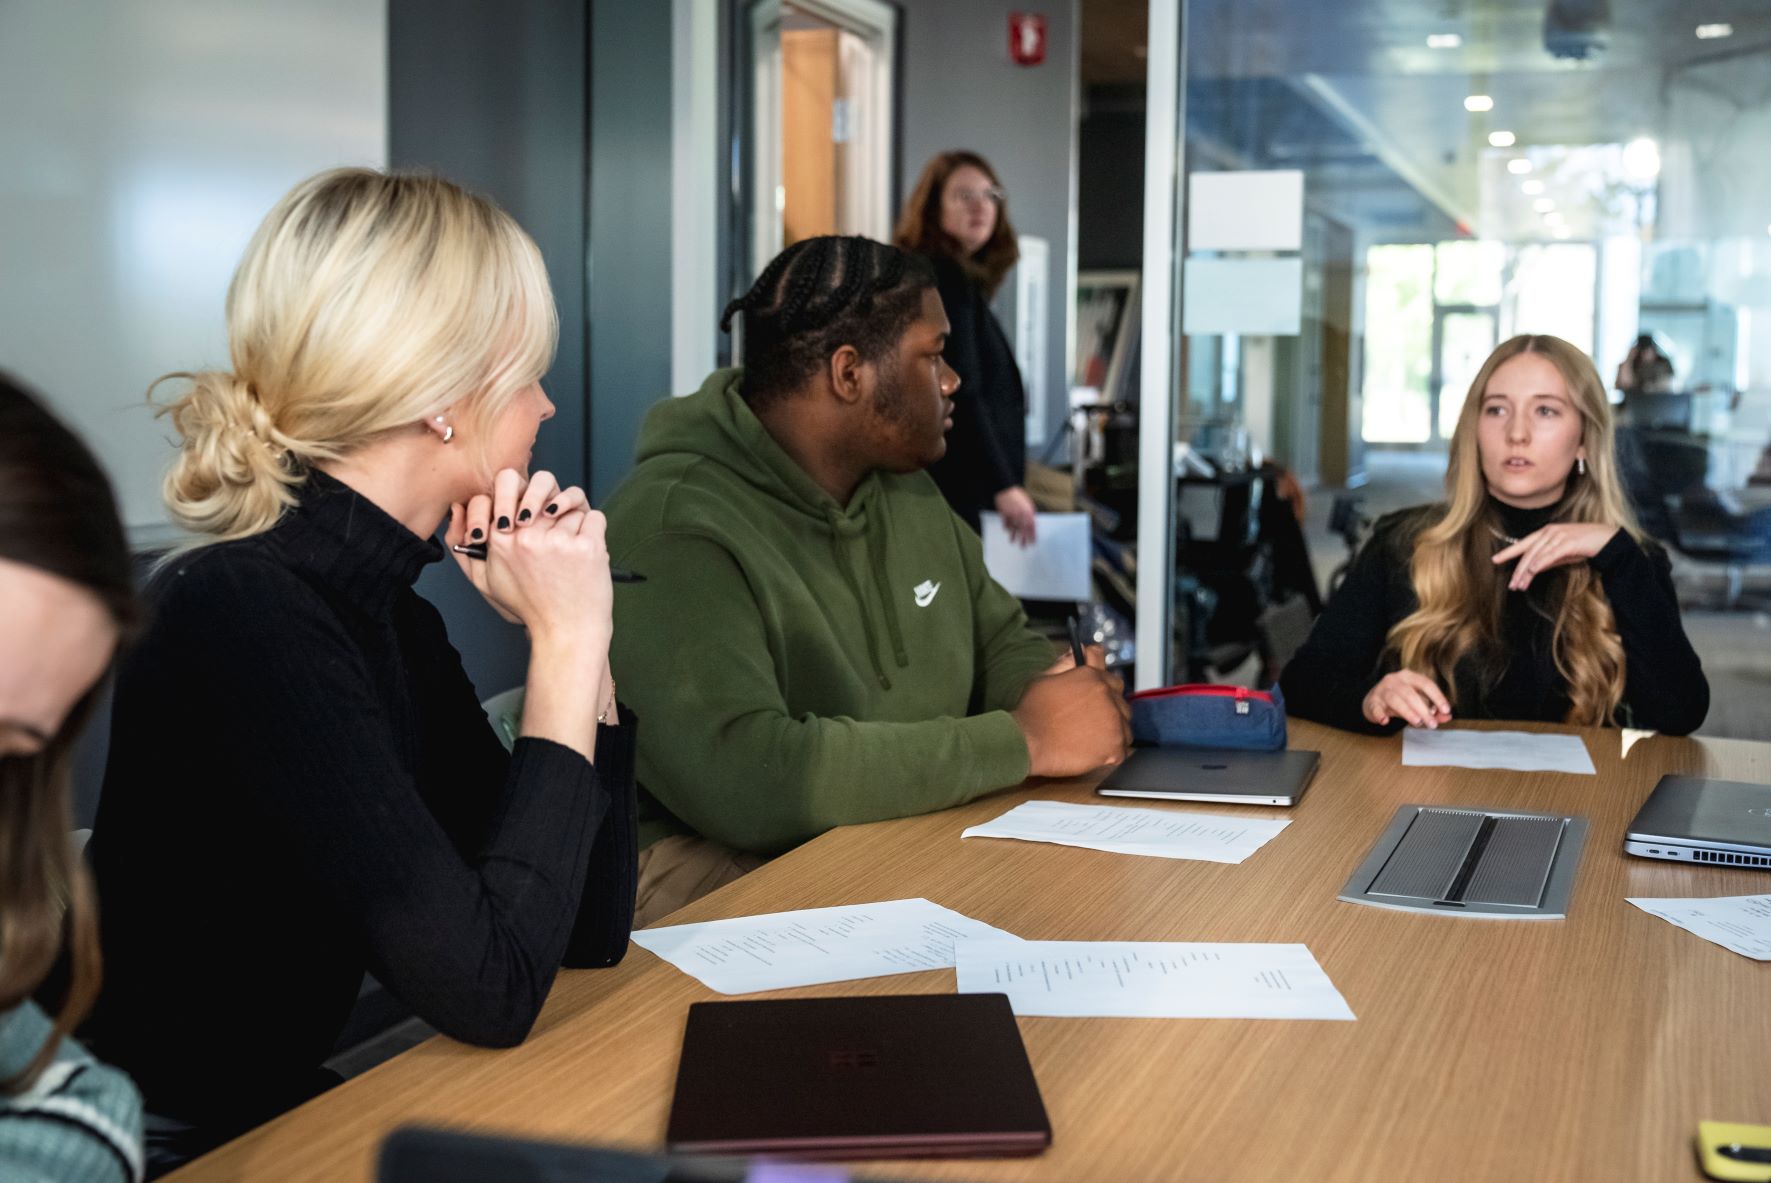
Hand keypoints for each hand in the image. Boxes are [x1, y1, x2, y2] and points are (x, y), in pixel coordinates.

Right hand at [445, 468, 609, 645]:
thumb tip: (457, 510)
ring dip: (571, 521)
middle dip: (547, 494)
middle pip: (542, 482)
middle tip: (549, 514)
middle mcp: (528, 535)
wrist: (565, 634)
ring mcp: (559, 540)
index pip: (507, 482)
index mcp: (500, 540)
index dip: (519, 491)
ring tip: (567, 547)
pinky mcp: (588, 546)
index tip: (525, 512)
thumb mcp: (485, 581)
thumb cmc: (528, 607)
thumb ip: (464, 547)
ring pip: (571, 503)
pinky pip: (595, 517)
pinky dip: (593, 530)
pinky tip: (584, 549)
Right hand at [993, 486, 1037, 546]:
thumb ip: (1029, 514)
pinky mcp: (1004, 514)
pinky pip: (1006, 523)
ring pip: (1013, 528)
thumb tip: (1031, 523)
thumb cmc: (1018, 496)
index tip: (1033, 542)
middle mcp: (1020, 514)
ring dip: (1013, 536)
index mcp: (1028, 511)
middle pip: (1023, 529)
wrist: (1006, 489)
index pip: (1032, 526)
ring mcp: (1012, 514)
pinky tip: (1007, 531)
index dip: (1032, 535)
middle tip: (1023, 546)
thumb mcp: (1027, 504)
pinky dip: (1006, 528)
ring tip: (1012, 542)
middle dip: (1023, 539)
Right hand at [1011, 645, 1131, 776]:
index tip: (1099, 695)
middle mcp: (1108, 697)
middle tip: (1090, 722)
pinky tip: (1094, 753)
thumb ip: (1065, 664)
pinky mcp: (1113, 747)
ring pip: (1125, 727)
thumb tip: (1077, 651)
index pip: (1112, 677)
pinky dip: (1111, 753)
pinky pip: (1122, 751)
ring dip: (1113, 732)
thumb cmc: (1031, 712)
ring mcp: (1113, 723)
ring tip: (1091, 739)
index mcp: (1093, 678)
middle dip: (1109, 711)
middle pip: (1121, 703)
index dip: (1105, 687)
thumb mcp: (1043, 677)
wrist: (1026, 742)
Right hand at [1362, 670, 1451, 728]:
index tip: (1446, 710)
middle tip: (1432, 724)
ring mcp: (1381, 690)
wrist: (1373, 700)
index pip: (1425, 683)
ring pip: (1394, 699)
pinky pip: (1375, 708)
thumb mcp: (1417, 701)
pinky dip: (1380, 714)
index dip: (1437, 696)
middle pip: (1410, 693)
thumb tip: (1447, 717)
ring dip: (1407, 712)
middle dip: (1423, 709)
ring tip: (1417, 722)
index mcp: (1409, 676)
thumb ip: (1432, 710)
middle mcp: (1394, 680)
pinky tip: (1385, 721)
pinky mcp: (1371, 702)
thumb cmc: (1400, 700)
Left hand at [1491, 523, 1619, 591]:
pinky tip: (1533, 572)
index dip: (1509, 552)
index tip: (1495, 560)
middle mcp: (1549, 532)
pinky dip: (1540, 564)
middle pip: (1528, 553)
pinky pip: (1550, 555)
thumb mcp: (1562, 553)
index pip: (1523, 543)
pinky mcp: (1568, 542)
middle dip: (1518, 570)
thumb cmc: (1584, 545)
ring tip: (1520, 586)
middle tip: (1511, 585)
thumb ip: (1547, 559)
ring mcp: (1558, 536)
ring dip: (1527, 573)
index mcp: (1546, 532)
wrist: (1607, 539)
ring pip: (1536, 556)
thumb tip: (1532, 570)